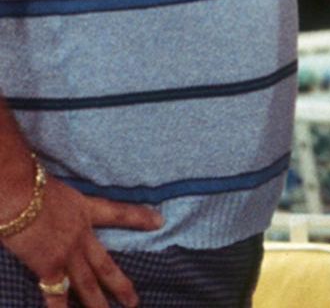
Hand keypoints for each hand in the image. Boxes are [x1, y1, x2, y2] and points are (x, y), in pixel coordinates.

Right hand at [0, 177, 161, 307]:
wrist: (19, 194)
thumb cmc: (29, 184)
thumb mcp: (52, 187)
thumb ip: (57, 200)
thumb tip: (48, 202)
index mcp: (84, 209)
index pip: (118, 213)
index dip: (139, 218)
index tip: (159, 222)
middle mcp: (81, 235)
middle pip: (105, 265)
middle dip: (120, 285)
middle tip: (133, 302)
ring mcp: (67, 253)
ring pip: (87, 284)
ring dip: (97, 303)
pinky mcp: (48, 266)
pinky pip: (55, 292)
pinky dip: (59, 307)